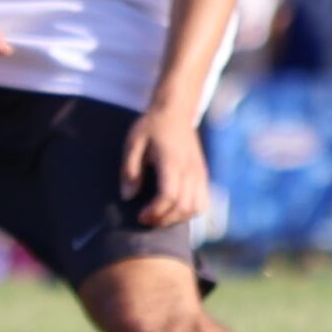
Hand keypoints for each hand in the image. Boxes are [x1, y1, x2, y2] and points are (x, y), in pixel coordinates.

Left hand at [122, 104, 209, 229]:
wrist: (175, 112)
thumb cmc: (152, 127)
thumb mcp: (133, 143)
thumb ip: (130, 170)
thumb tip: (128, 196)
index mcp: (172, 161)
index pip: (169, 195)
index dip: (155, 211)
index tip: (141, 215)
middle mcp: (190, 169)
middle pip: (184, 206)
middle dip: (164, 219)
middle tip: (147, 219)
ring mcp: (199, 172)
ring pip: (197, 207)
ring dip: (178, 218)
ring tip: (161, 216)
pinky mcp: (203, 174)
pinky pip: (204, 201)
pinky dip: (191, 212)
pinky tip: (176, 210)